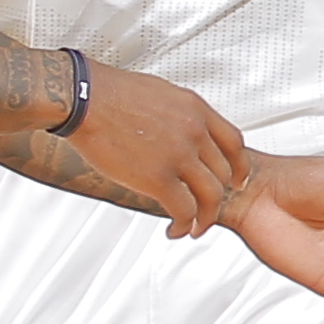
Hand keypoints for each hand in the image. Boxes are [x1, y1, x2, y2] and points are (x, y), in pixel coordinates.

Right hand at [70, 61, 249, 232]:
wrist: (84, 98)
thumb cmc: (110, 93)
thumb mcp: (160, 93)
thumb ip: (179, 115)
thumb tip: (182, 131)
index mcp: (196, 110)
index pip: (234, 143)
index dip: (239, 167)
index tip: (237, 180)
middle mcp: (194, 131)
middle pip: (224, 173)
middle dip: (218, 197)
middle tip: (209, 209)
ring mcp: (179, 155)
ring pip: (211, 196)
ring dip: (205, 218)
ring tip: (195, 228)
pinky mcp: (157, 177)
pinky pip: (184, 210)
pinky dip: (184, 225)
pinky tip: (175, 229)